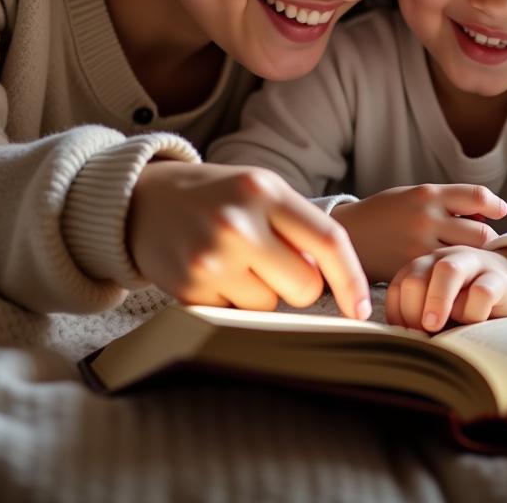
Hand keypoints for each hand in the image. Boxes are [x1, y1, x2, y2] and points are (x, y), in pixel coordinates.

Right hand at [127, 160, 370, 319]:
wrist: (144, 201)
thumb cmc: (217, 196)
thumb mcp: (261, 189)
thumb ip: (298, 226)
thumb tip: (332, 282)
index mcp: (266, 191)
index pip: (328, 241)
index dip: (351, 279)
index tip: (362, 309)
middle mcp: (239, 223)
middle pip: (304, 287)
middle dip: (298, 285)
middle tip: (272, 262)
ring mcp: (211, 259)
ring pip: (269, 307)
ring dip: (260, 293)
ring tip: (233, 261)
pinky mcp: (188, 290)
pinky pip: (234, 317)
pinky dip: (230, 302)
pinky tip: (212, 273)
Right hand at [332, 183, 506, 282]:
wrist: (345, 234)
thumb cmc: (383, 214)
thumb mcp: (411, 196)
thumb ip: (443, 202)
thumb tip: (482, 215)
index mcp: (427, 194)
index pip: (477, 197)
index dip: (495, 205)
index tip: (500, 212)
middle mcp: (426, 218)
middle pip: (481, 233)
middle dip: (487, 241)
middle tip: (485, 249)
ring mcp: (419, 245)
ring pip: (467, 257)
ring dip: (474, 262)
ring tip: (471, 264)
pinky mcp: (411, 269)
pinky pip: (445, 275)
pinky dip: (454, 277)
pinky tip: (451, 277)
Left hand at [386, 245, 506, 331]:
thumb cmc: (469, 300)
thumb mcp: (442, 307)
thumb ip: (422, 315)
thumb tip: (404, 342)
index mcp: (424, 267)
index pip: (399, 287)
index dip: (397, 315)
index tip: (405, 337)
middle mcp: (443, 260)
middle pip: (415, 277)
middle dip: (412, 309)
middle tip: (420, 333)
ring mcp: (471, 263)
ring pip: (447, 271)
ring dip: (436, 301)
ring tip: (433, 325)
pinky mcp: (497, 277)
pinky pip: (482, 291)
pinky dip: (474, 311)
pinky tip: (476, 322)